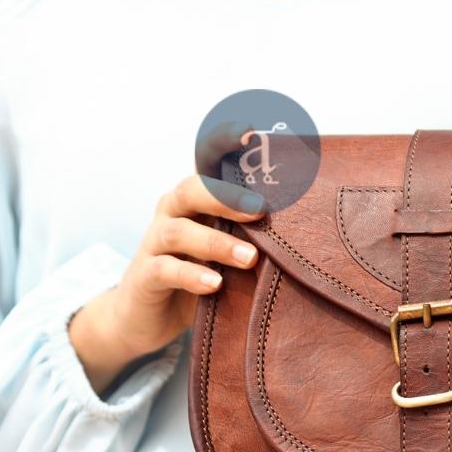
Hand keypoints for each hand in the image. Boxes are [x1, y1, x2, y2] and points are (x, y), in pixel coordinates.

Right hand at [69, 124, 266, 394]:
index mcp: (196, 201)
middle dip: (226, 197)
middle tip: (261, 209)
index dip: (224, 143)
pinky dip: (191, 275)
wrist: (145, 320)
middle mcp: (172, 213)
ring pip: (179, 231)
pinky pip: (165, 270)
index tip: (253, 131)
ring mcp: (154, 244)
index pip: (208, 164)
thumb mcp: (228, 252)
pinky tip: (215, 283)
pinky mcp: (144, 277)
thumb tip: (306, 227)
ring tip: (249, 258)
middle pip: (191, 190)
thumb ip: (254, 236)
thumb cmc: (198, 278)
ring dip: (216, 242)